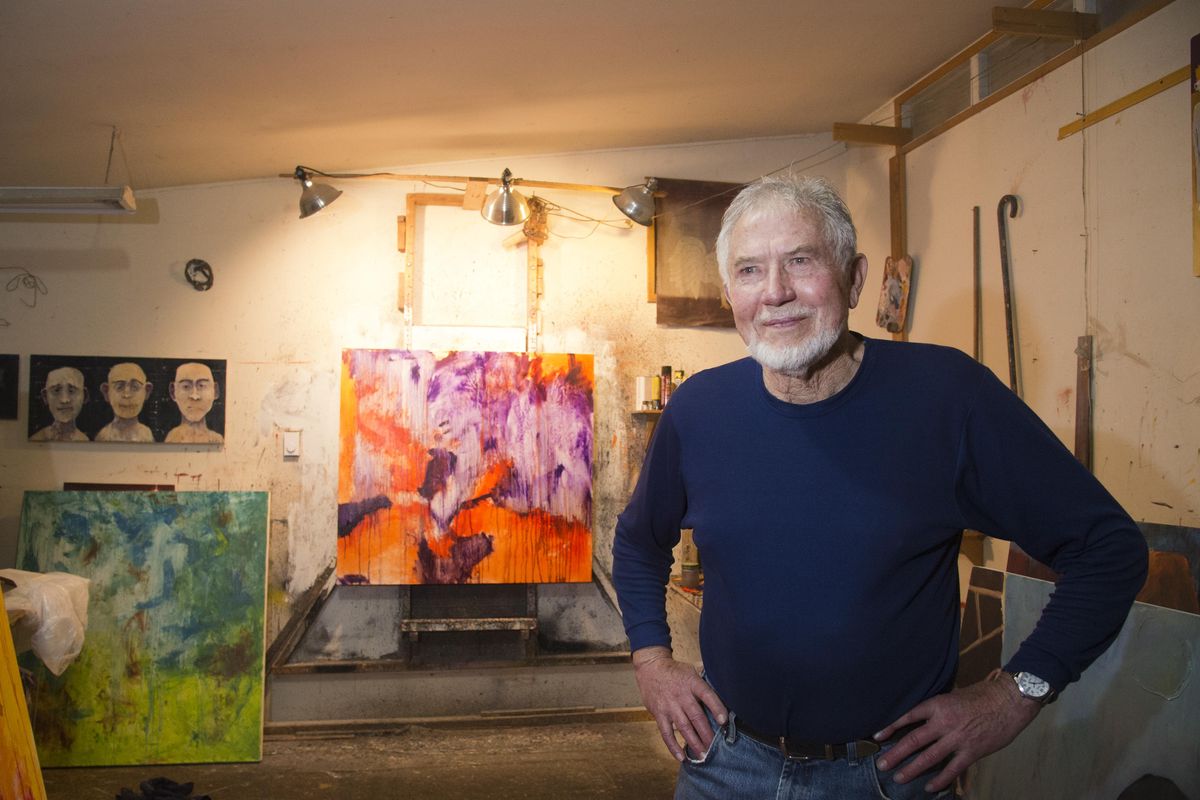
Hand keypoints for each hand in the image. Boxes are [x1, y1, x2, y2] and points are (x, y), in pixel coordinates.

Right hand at [632, 646, 727, 761]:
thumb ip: (704, 684)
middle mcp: (681, 695)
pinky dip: (673, 746)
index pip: (707, 695)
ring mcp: (669, 706)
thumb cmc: (675, 671)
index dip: (716, 708)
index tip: (724, 721)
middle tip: (715, 747)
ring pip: (683, 727)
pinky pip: (666, 733)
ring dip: (694, 742)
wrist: (650, 667)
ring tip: (703, 755)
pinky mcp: (659, 714)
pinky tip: (681, 757)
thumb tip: (723, 694)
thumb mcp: (691, 670)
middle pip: (696, 716)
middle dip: (707, 733)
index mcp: (692, 682)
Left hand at [873, 675, 1040, 791]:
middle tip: (882, 764)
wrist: (1009, 701)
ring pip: (929, 757)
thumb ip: (939, 709)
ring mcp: (957, 739)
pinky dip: (940, 780)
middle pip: (913, 740)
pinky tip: (929, 787)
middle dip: (895, 754)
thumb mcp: (954, 696)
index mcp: (937, 705)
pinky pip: (952, 769)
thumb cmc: (983, 696)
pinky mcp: (971, 752)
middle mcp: (944, 722)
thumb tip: (925, 720)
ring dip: (912, 769)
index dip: (891, 727)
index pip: (908, 717)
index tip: (877, 737)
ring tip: (898, 778)